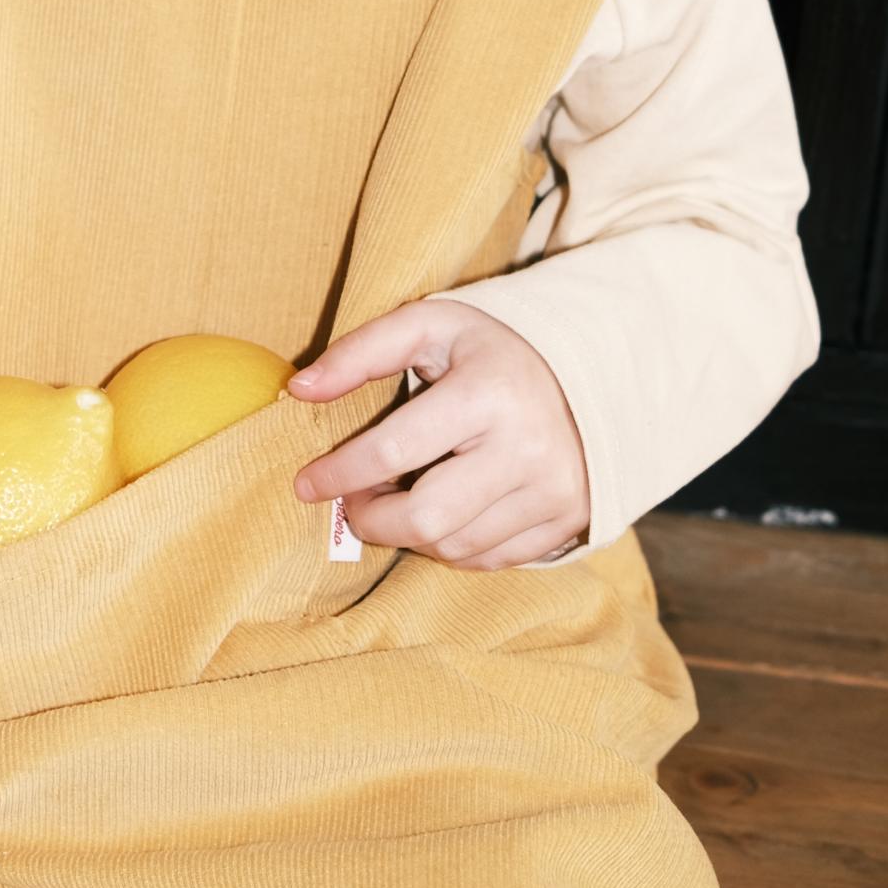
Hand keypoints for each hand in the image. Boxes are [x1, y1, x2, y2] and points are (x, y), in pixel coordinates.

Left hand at [287, 297, 590, 569]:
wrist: (590, 372)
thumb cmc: (491, 349)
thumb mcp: (430, 327)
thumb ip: (361, 351)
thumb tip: (298, 390)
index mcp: (488, 394)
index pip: (394, 451)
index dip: (339, 473)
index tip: (305, 483)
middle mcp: (525, 449)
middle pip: (426, 518)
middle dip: (371, 519)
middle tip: (352, 503)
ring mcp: (552, 492)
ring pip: (454, 546)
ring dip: (409, 534)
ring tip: (396, 502)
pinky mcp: (567, 521)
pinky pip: (490, 560)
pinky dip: (451, 547)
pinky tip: (440, 515)